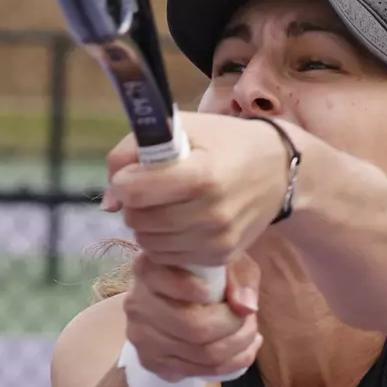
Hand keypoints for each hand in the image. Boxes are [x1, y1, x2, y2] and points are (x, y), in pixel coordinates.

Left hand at [102, 113, 294, 269]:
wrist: (278, 171)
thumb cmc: (224, 143)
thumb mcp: (182, 128)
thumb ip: (132, 151)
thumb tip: (109, 202)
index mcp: (201, 174)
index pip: (135, 190)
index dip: (124, 181)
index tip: (133, 172)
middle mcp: (211, 212)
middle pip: (138, 220)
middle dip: (134, 204)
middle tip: (151, 189)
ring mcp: (217, 239)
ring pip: (148, 243)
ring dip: (146, 225)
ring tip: (166, 204)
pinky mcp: (220, 257)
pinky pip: (168, 257)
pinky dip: (164, 241)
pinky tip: (179, 221)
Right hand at [123, 252, 263, 381]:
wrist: (173, 300)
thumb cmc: (204, 273)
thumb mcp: (226, 261)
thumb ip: (239, 277)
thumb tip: (246, 308)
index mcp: (147, 269)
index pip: (168, 283)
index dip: (196, 289)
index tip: (218, 292)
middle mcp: (137, 304)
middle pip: (193, 327)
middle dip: (234, 327)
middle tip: (250, 320)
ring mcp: (141, 337)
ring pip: (200, 354)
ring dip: (237, 348)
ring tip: (252, 335)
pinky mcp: (151, 362)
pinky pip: (196, 371)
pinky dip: (230, 365)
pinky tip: (242, 352)